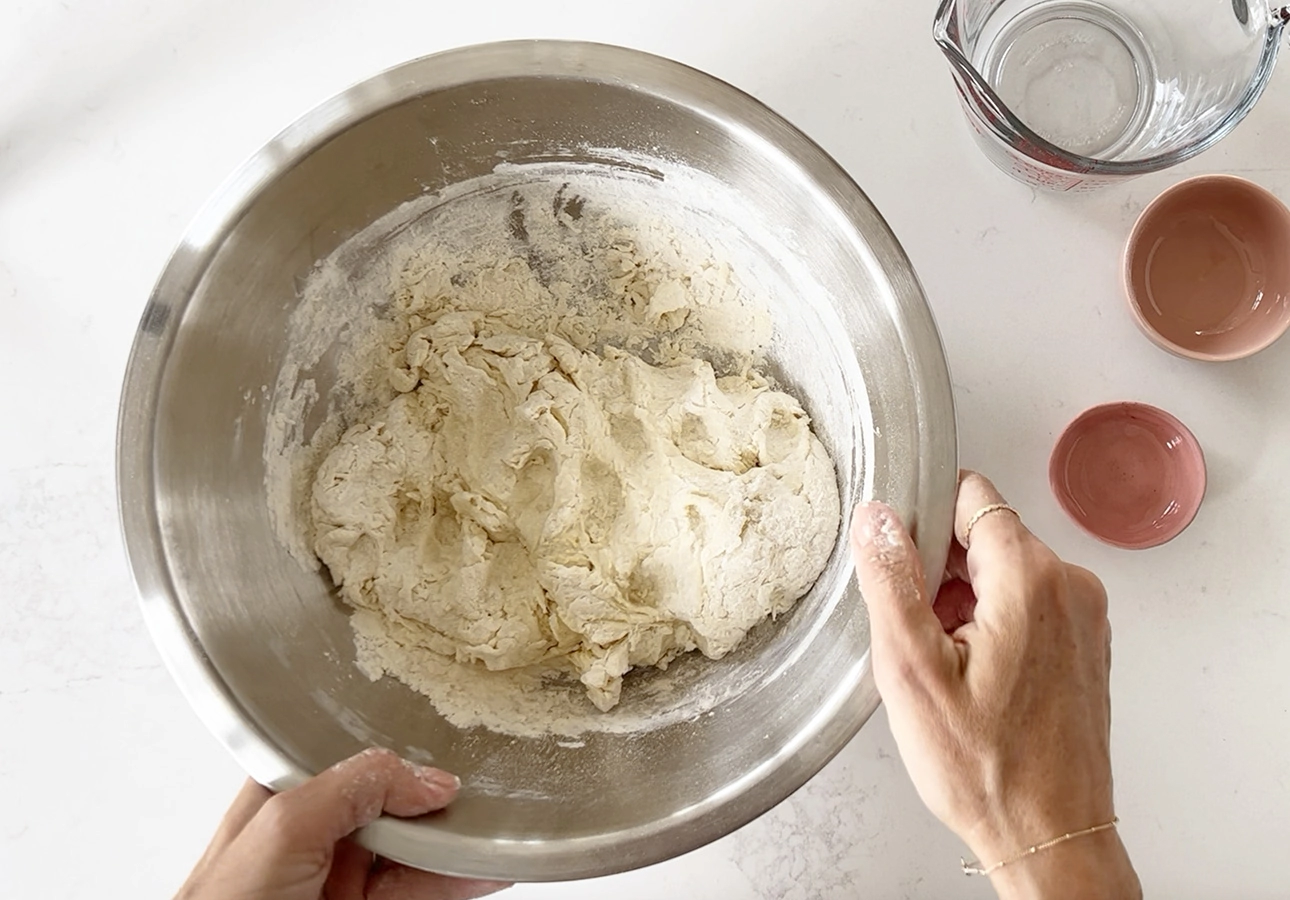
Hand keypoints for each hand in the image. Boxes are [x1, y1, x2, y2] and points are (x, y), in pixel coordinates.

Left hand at [176, 748, 510, 899]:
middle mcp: (315, 835)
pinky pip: (424, 891)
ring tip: (500, 830)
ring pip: (417, 850)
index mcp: (283, 797)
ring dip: (459, 841)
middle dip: (438, 798)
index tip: (446, 752)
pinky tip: (487, 869)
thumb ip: (351, 788)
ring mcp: (342, 881)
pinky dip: (461, 880)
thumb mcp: (282, 830)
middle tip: (481, 794)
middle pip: (395, 802)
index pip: (354, 758)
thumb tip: (425, 778)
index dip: (400, 752)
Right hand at [850, 471, 1139, 899]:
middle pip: (987, 536)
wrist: (1049, 835)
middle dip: (942, 571)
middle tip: (918, 633)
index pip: (972, 498)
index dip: (925, 520)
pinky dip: (992, 626)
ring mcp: (1083, 618)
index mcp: (1031, 579)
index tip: (902, 561)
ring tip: (945, 666)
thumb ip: (893, 581)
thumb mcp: (912, 671)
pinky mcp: (1083, 645)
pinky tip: (971, 678)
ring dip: (965, 602)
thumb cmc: (987, 769)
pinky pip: (1026, 606)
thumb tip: (878, 519)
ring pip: (1003, 573)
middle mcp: (1069, 588)